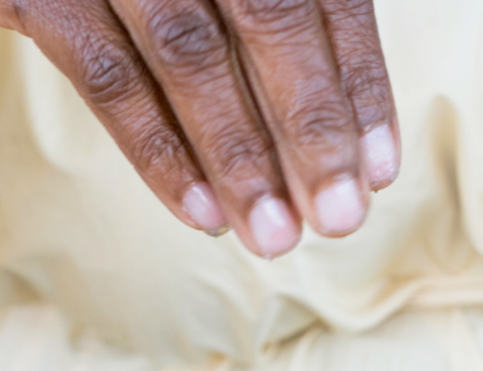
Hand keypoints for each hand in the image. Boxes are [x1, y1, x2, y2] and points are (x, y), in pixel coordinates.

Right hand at [0, 0, 398, 255]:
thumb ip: (275, 26)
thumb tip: (349, 148)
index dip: (359, 84)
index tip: (379, 173)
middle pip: (270, 17)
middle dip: (313, 130)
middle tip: (341, 219)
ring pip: (189, 51)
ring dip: (240, 157)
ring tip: (275, 237)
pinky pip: (103, 73)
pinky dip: (157, 151)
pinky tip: (202, 215)